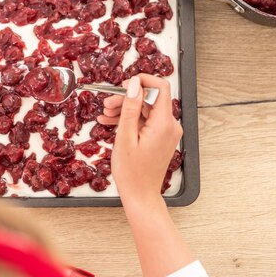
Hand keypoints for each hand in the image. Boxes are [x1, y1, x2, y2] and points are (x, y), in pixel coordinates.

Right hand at [98, 74, 182, 205]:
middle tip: (107, 103)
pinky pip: (146, 121)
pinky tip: (112, 122)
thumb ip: (130, 108)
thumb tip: (135, 84)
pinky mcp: (161, 137)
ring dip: (126, 109)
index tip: (124, 83)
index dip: (143, 81)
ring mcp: (166, 131)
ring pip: (146, 109)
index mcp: (164, 123)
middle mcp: (170, 125)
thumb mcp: (125, 137)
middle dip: (127, 97)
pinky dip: (130, 120)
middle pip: (149, 98)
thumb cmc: (132, 172)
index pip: (160, 87)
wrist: (140, 195)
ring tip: (105, 114)